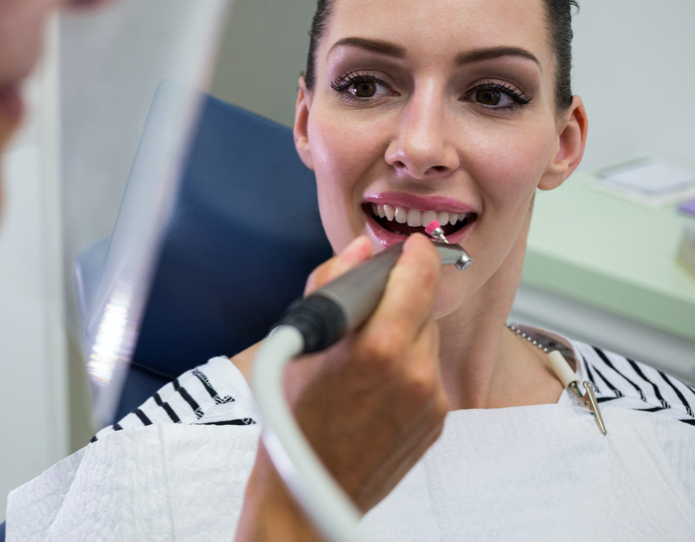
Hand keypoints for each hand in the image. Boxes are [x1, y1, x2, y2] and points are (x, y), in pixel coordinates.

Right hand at [233, 233, 445, 540]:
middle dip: (401, 297)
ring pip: (428, 340)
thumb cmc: (294, 415)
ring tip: (365, 356)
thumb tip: (359, 250)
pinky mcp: (438, 421)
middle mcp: (415, 372)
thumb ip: (332, 282)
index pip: (419, 277)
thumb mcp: (301, 339)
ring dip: (405, 333)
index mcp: (379, 347)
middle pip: (424, 306)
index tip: (408, 245)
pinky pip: (430, 373)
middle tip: (368, 308)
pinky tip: (376, 383)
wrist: (309, 486)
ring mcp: (431, 400)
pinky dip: (409, 366)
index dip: (416, 254)